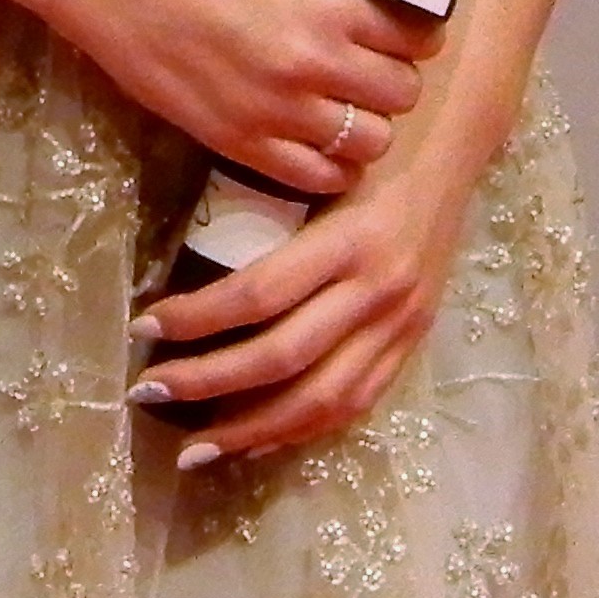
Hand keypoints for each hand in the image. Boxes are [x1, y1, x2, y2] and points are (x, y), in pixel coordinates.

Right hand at [50, 0, 435, 195]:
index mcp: (329, 3)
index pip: (417, 37)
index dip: (418, 38)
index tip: (408, 37)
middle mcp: (315, 62)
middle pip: (402, 95)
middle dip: (395, 84)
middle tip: (375, 74)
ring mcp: (279, 109)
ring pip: (370, 143)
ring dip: (366, 128)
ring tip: (346, 111)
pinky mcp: (241, 141)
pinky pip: (318, 177)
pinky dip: (330, 167)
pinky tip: (320, 145)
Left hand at [131, 57, 506, 463]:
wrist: (454, 148)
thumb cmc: (370, 148)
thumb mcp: (319, 172)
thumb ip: (269, 218)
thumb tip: (186, 266)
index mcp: (349, 238)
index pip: (259, 293)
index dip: (197, 318)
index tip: (143, 326)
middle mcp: (378, 289)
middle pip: (283, 357)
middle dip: (209, 382)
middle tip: (148, 391)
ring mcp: (401, 325)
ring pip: (321, 399)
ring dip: (252, 430)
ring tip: (194, 449)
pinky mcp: (413, 344)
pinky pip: (356, 404)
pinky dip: (302, 429)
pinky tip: (257, 442)